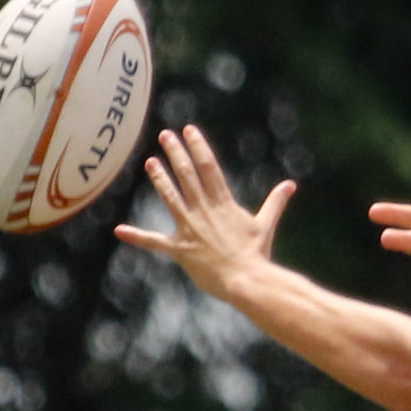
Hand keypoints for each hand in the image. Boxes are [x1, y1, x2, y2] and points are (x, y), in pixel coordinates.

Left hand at [113, 125, 296, 298]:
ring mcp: (190, 229)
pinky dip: (137, 237)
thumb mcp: (266, 225)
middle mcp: (204, 211)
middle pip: (187, 176)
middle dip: (176, 153)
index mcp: (224, 204)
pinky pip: (155, 242)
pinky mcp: (180, 248)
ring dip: (160, 178)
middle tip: (165, 135)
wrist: (246, 280)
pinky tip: (119, 230)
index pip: (209, 168)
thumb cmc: (257, 254)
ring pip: (171, 198)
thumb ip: (275, 202)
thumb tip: (290, 185)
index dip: (198, 147)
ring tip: (150, 161)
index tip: (189, 130)